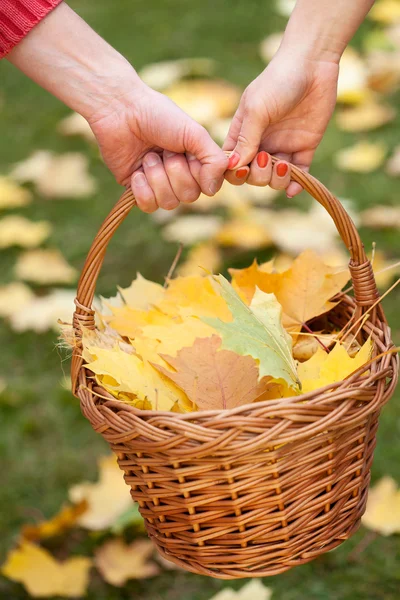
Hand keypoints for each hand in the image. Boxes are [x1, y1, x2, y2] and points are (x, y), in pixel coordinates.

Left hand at [88, 82, 227, 211]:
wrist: (120, 110)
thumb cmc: (158, 115)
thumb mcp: (195, 133)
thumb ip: (214, 160)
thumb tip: (213, 191)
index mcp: (196, 162)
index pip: (209, 186)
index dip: (199, 173)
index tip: (187, 153)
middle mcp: (180, 176)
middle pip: (188, 196)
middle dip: (175, 171)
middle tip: (164, 150)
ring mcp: (158, 184)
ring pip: (169, 203)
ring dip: (157, 177)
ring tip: (148, 156)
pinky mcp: (137, 190)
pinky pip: (149, 206)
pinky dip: (142, 190)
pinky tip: (136, 172)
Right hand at [223, 49, 338, 195]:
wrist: (313, 63)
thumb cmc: (278, 81)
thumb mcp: (256, 110)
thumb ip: (245, 140)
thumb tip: (233, 167)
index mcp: (243, 133)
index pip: (232, 164)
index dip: (234, 173)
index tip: (242, 169)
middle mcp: (261, 143)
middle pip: (253, 176)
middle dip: (258, 175)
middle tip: (267, 157)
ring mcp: (283, 147)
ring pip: (275, 180)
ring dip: (277, 180)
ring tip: (284, 165)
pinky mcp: (305, 147)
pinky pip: (299, 175)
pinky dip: (296, 185)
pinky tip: (294, 187)